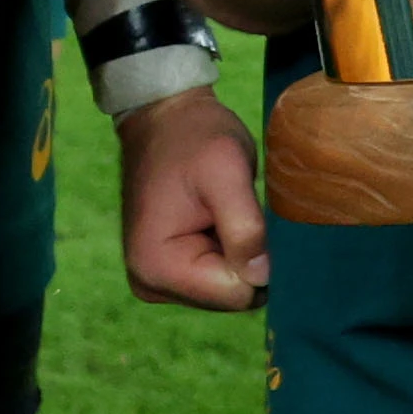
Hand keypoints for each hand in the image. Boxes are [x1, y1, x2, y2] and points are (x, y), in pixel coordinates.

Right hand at [117, 87, 268, 308]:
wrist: (163, 116)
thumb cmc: (194, 136)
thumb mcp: (227, 170)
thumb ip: (246, 227)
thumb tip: (262, 278)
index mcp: (158, 267)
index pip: (237, 294)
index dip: (259, 259)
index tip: (251, 215)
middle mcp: (150, 284)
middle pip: (231, 297)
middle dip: (248, 257)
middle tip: (238, 208)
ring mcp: (156, 281)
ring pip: (228, 289)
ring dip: (239, 253)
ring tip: (225, 210)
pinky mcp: (167, 272)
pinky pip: (217, 278)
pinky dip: (229, 251)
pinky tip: (218, 218)